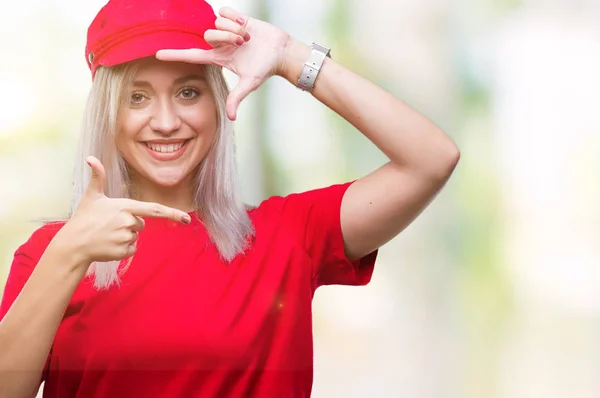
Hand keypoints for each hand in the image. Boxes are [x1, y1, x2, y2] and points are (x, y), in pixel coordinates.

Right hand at [58, 156, 191, 264]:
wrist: (73, 244)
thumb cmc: (83, 218)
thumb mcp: (91, 196)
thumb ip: (97, 176)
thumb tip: (90, 157)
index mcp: (124, 206)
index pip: (154, 209)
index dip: (172, 213)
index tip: (187, 219)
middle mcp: (128, 222)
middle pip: (141, 223)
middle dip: (130, 224)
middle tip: (110, 224)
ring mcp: (126, 238)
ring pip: (136, 237)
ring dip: (125, 237)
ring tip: (107, 234)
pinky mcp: (123, 252)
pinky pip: (132, 249)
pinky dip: (123, 249)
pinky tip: (108, 245)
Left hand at [156, 7, 290, 120]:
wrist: (281, 51)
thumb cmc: (265, 69)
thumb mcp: (250, 83)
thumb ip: (237, 98)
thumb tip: (231, 118)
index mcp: (218, 58)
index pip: (191, 55)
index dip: (175, 55)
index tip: (157, 54)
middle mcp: (219, 44)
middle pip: (208, 35)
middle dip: (226, 37)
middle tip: (242, 43)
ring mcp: (226, 30)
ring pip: (218, 23)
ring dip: (234, 29)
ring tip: (247, 37)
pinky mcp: (234, 18)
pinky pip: (225, 12)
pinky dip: (237, 18)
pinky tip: (247, 26)